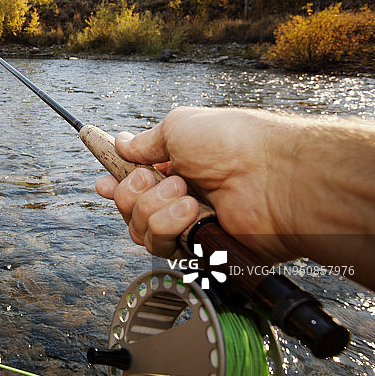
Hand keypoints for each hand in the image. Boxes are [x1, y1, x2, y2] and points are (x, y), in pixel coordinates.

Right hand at [94, 107, 298, 262]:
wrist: (273, 177)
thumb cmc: (232, 144)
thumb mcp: (178, 127)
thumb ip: (144, 142)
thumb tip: (121, 142)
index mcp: (174, 165)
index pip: (132, 180)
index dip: (114, 182)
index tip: (102, 182)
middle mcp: (177, 195)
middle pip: (127, 207)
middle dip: (132, 193)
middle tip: (158, 179)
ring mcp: (186, 223)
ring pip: (138, 229)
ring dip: (154, 209)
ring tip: (186, 195)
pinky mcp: (196, 248)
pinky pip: (160, 245)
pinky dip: (170, 226)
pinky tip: (192, 213)